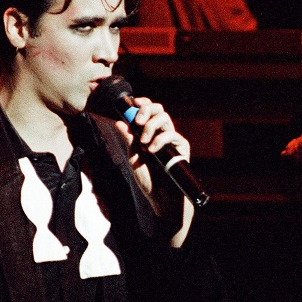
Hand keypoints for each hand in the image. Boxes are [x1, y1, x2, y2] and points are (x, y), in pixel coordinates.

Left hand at [113, 97, 190, 219]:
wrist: (162, 199)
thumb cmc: (149, 181)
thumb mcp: (133, 158)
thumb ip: (129, 139)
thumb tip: (119, 121)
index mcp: (150, 134)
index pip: (149, 112)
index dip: (143, 104)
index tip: (134, 102)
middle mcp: (162, 134)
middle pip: (159, 109)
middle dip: (146, 110)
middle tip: (137, 121)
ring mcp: (173, 140)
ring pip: (165, 118)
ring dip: (150, 126)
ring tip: (143, 142)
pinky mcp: (182, 148)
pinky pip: (172, 134)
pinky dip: (160, 139)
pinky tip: (152, 150)